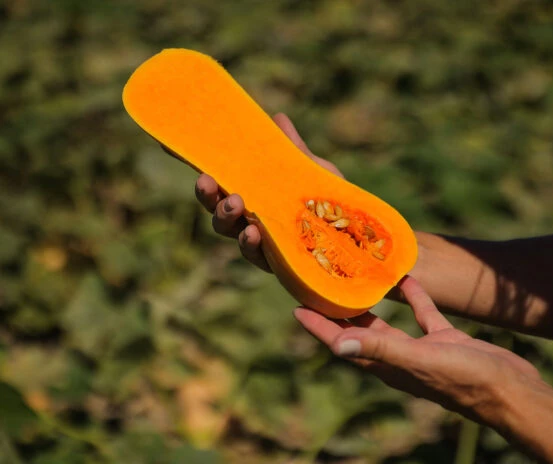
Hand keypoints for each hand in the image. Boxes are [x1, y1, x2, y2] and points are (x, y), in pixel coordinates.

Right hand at [187, 112, 342, 271]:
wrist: (360, 236)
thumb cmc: (330, 202)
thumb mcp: (312, 171)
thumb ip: (293, 149)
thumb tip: (278, 117)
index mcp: (252, 195)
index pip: (219, 182)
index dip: (199, 169)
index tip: (174, 148)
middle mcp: (250, 220)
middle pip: (217, 210)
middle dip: (207, 196)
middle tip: (206, 181)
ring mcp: (263, 243)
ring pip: (231, 232)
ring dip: (225, 218)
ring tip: (234, 203)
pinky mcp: (278, 264)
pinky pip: (258, 256)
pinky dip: (252, 244)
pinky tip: (254, 232)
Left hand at [294, 276, 541, 424]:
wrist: (510, 391)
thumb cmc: (464, 380)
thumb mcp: (419, 361)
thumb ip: (379, 350)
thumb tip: (336, 346)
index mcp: (386, 365)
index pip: (342, 343)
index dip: (318, 327)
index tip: (296, 308)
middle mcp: (398, 358)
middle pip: (358, 332)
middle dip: (339, 312)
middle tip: (322, 285)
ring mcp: (420, 349)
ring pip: (388, 322)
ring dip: (373, 303)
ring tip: (358, 278)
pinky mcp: (443, 339)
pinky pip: (422, 314)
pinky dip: (414, 297)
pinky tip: (407, 278)